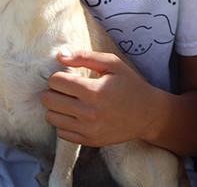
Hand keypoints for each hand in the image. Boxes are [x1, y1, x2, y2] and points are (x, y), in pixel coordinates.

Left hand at [41, 49, 159, 146]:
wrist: (148, 114)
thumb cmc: (130, 84)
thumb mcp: (112, 63)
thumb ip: (84, 57)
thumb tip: (60, 55)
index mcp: (94, 91)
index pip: (55, 81)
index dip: (58, 75)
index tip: (68, 75)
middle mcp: (89, 113)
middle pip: (48, 99)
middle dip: (53, 90)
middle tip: (65, 88)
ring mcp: (88, 130)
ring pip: (51, 117)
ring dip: (55, 107)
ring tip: (68, 101)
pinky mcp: (89, 141)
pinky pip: (61, 133)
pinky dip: (63, 122)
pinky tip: (75, 115)